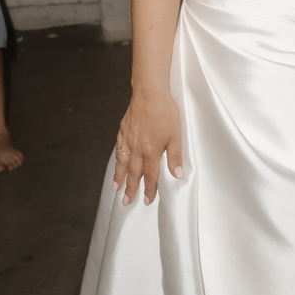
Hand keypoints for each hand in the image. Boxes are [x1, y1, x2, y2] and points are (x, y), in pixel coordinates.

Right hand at [113, 91, 183, 205]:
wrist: (149, 93)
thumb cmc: (165, 112)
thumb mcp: (176, 135)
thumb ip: (175, 156)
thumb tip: (178, 174)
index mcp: (151, 151)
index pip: (151, 176)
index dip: (149, 190)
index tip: (147, 200)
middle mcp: (137, 148)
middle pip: (133, 173)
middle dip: (130, 189)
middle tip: (126, 201)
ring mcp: (128, 140)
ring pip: (122, 163)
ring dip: (119, 177)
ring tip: (116, 188)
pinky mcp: (123, 130)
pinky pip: (118, 149)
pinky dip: (117, 159)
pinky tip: (117, 163)